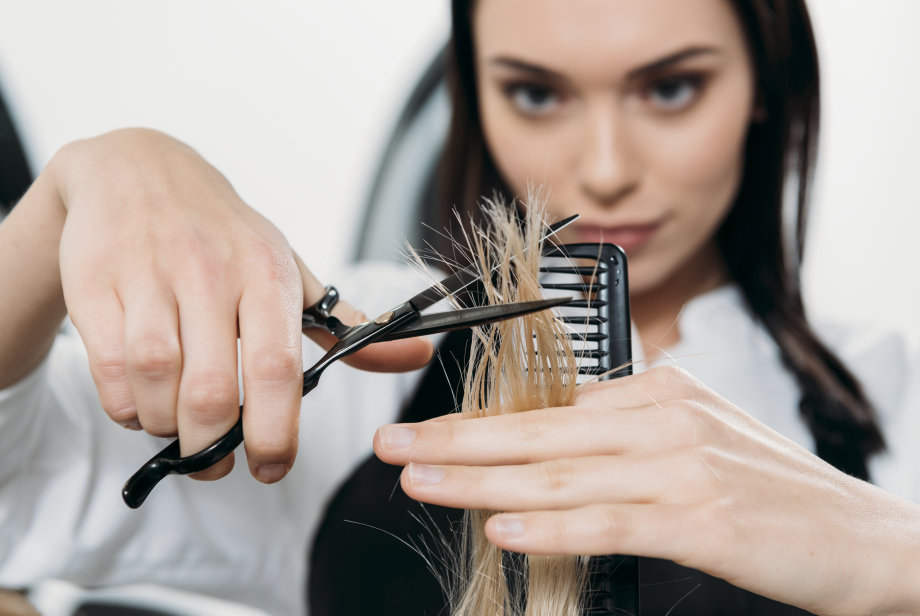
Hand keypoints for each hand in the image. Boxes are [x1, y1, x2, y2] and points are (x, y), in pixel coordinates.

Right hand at [48, 128, 430, 482]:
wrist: (137, 170)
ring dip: (167, 430)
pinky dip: (126, 408)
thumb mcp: (289, 269)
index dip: (276, 433)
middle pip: (213, 393)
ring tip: (180, 430)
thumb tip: (417, 356)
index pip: (278, 369)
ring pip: (157, 387)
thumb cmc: (223, 234)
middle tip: (219, 462)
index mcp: (267, 274)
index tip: (273, 468)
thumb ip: (346, 327)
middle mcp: (210, 273)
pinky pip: (110, 374)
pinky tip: (143, 404)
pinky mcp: (97, 285)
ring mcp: (149, 277)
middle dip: (215, 448)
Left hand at [374, 366, 919, 614]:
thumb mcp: (695, 438)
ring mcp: (681, 467)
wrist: (863, 537)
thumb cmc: (770, 491)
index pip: (548, 409)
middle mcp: (662, 418)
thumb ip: (623, 434)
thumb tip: (550, 442)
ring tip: (419, 481)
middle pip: (536, 433)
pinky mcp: (701, 520)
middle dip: (455, 441)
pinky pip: (607, 521)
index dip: (479, 423)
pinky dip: (549, 525)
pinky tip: (500, 526)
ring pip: (558, 475)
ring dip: (479, 481)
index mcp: (656, 391)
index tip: (423, 432)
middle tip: (392, 447)